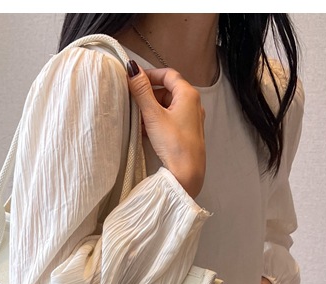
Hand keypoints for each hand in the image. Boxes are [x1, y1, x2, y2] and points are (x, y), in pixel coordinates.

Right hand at [127, 61, 205, 198]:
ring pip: (168, 106)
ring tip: (138, 119)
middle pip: (168, 90)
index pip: (168, 74)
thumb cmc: (173, 143)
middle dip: (149, 95)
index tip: (134, 80)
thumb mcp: (153, 115)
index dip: (150, 75)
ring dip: (152, 109)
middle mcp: (193, 104)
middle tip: (133, 102)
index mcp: (188, 94)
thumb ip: (142, 91)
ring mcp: (191, 119)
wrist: (187, 173)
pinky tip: (146, 131)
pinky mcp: (188, 133)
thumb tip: (132, 68)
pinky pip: (171, 119)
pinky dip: (158, 120)